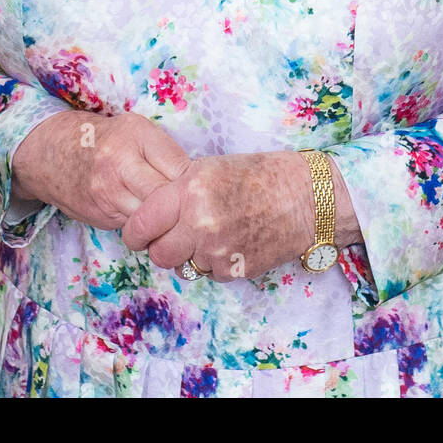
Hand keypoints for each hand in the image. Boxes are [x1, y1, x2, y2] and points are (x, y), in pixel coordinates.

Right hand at [10, 109, 190, 228]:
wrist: (56, 153)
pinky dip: (149, 230)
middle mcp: (121, 164)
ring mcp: (109, 193)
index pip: (181, 169)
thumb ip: (165, 151)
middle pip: (168, 199)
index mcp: (137, 136)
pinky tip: (155, 224)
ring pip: (153, 220)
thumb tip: (199, 181)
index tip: (203, 189)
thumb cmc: (107, 139)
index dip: (196, 184)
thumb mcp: (137, 129)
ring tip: (178, 221)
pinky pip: (136, 229)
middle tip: (196, 212)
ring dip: (168, 224)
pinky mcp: (102, 216)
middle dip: (185, 209)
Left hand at [119, 149, 319, 281]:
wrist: (307, 197)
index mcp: (190, 190)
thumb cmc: (261, 175)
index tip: (138, 233)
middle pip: (158, 254)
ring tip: (206, 236)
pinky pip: (209, 274)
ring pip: (182, 268)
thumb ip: (179, 189)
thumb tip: (152, 211)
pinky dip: (213, 263)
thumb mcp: (212, 168)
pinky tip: (230, 242)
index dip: (135, 231)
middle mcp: (199, 222)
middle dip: (160, 248)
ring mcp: (217, 249)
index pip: (142, 222)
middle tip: (170, 238)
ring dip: (187, 257)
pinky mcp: (235, 269)